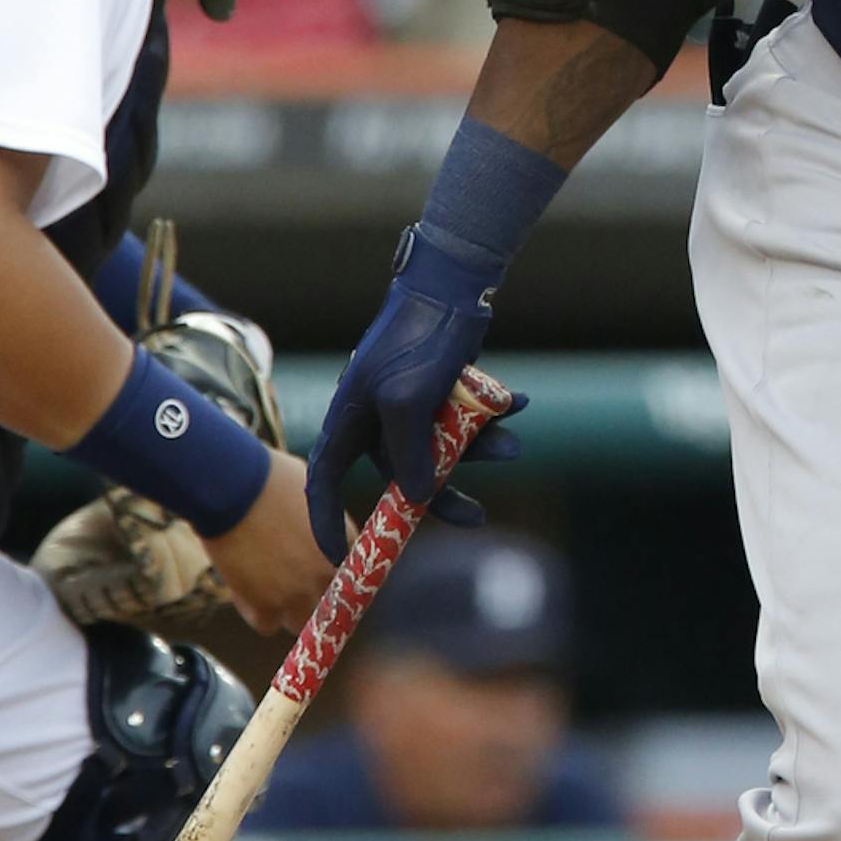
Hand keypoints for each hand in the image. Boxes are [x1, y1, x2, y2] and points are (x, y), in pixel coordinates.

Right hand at [200, 447, 337, 633]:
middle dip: (312, 596)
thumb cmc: (267, 475)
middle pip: (330, 605)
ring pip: (301, 622)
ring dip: (287, 610)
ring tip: (267, 589)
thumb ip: (321, 515)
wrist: (232, 484)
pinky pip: (267, 625)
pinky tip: (246, 592)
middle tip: (289, 582)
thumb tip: (317, 522)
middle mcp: (327, 573)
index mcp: (343, 543)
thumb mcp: (311, 488)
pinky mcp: (264, 605)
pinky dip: (256, 612)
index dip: (330, 575)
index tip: (315, 572)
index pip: (350, 575)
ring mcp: (297, 592)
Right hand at [303, 224, 523, 556]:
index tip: (339, 557)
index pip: (324, 478)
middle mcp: (373, 414)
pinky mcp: (437, 387)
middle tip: (478, 516)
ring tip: (513, 444)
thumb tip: (414, 499)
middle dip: (442, 493)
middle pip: (400, 473)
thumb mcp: (408, 401)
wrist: (452, 283)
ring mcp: (406, 402)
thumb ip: (409, 453)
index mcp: (350, 417)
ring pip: (440, 447)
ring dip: (480, 449)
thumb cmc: (419, 338)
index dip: (326, 518)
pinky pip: (462, 418)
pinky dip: (490, 416)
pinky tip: (517, 403)